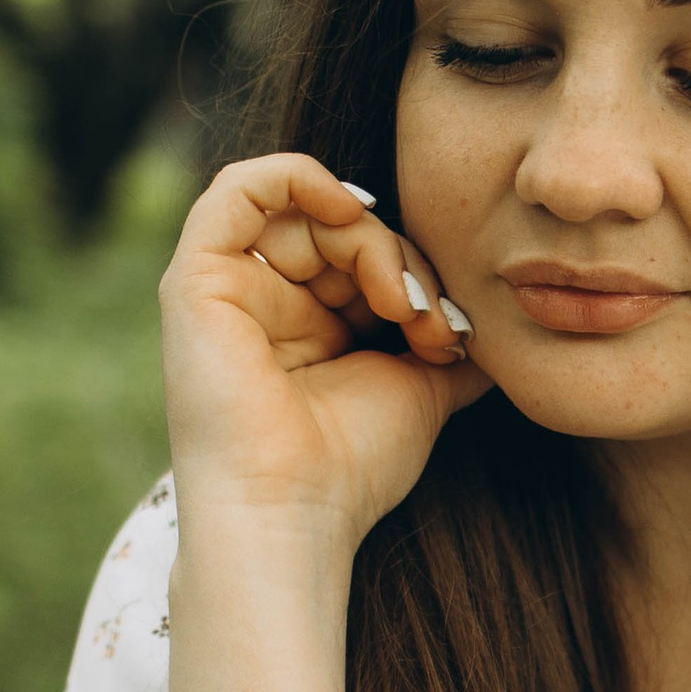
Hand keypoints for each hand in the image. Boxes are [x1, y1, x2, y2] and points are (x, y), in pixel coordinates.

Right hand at [158, 153, 487, 551]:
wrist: (293, 514)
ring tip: (402, 300)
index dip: (416, 274)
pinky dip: (299, 177)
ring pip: (306, 211)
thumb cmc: (350, 468)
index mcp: (308, 328)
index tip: (452, 332)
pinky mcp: (195, 281)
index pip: (364, 256)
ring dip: (369, 239)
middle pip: (338, 229)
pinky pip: (240, 188)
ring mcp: (228, 290)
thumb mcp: (419, 391)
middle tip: (429, 316)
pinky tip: (351, 210)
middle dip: (400, 258)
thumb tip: (494, 334)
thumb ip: (448, 349)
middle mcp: (264, 304)